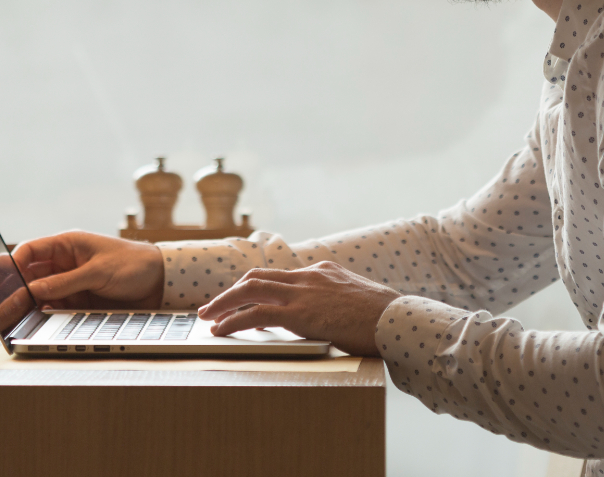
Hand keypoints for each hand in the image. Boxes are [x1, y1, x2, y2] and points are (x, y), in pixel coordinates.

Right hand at [12, 231, 163, 309]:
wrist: (160, 283)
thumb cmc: (133, 264)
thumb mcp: (98, 271)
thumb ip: (65, 282)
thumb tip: (34, 291)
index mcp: (67, 245)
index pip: (29, 251)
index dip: (11, 264)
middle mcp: (63, 264)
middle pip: (28, 276)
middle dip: (12, 289)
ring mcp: (69, 284)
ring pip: (37, 295)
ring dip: (25, 306)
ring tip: (9, 319)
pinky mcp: (76, 302)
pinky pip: (52, 309)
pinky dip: (41, 316)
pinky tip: (32, 323)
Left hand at [197, 262, 400, 356]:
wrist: (396, 319)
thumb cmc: (384, 318)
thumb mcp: (358, 300)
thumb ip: (339, 302)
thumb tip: (333, 316)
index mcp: (322, 272)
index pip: (279, 276)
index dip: (256, 288)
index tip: (242, 300)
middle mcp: (308, 276)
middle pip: (257, 277)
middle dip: (230, 291)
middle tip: (211, 306)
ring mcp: (302, 293)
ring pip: (249, 290)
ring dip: (223, 303)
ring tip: (207, 317)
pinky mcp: (299, 313)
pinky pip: (255, 313)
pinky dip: (233, 320)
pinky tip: (221, 330)